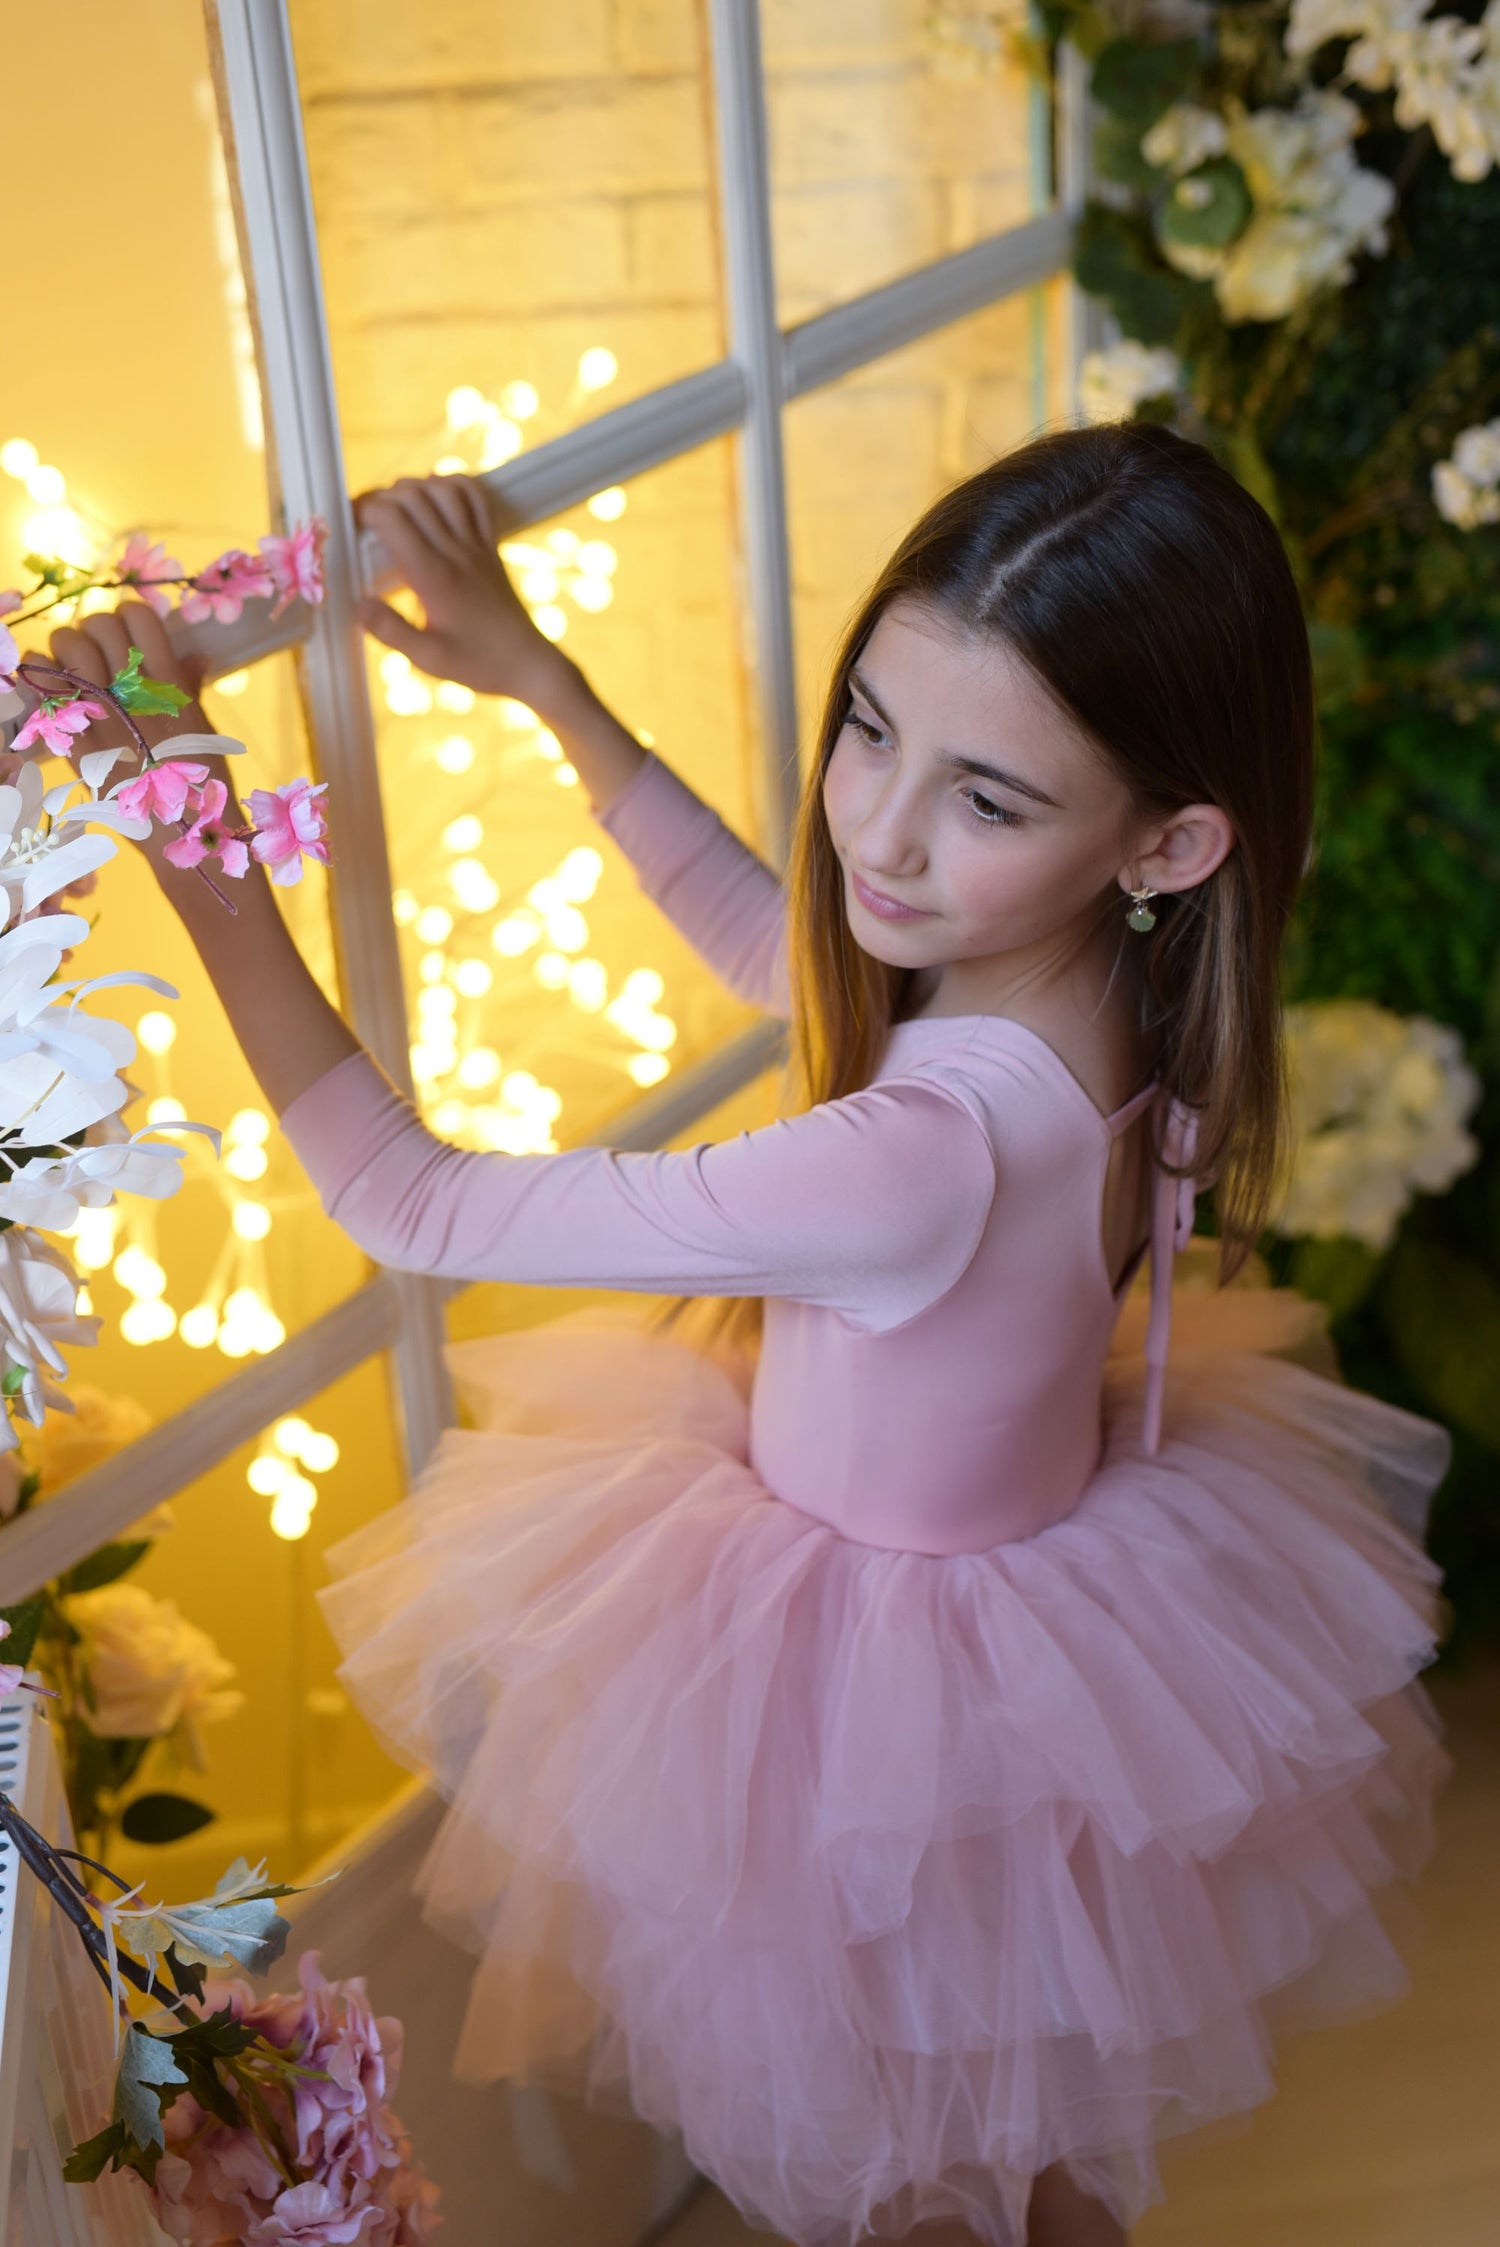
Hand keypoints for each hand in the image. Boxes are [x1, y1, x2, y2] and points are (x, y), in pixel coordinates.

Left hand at [31, 599, 246, 889]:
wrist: (179, 833)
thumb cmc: (198, 781)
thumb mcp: (201, 728)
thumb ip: (190, 685)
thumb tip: (193, 653)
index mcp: (170, 685)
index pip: (138, 618)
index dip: (129, 616)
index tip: (129, 634)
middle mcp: (134, 693)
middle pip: (98, 626)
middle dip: (94, 631)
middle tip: (98, 653)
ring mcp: (101, 715)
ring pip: (67, 646)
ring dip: (66, 647)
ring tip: (73, 667)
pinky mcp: (75, 739)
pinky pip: (42, 686)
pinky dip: (39, 675)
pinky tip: (51, 686)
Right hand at [352, 472, 574, 712]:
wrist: (529, 664)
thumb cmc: (478, 664)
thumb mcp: (428, 659)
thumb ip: (391, 631)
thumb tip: (358, 605)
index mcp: (434, 576)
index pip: (394, 519)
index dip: (365, 509)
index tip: (349, 523)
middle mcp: (456, 552)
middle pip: (414, 496)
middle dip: (381, 495)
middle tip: (364, 516)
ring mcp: (477, 545)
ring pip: (444, 489)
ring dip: (415, 486)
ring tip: (396, 504)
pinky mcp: (491, 547)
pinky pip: (477, 499)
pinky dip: (454, 484)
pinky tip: (437, 493)